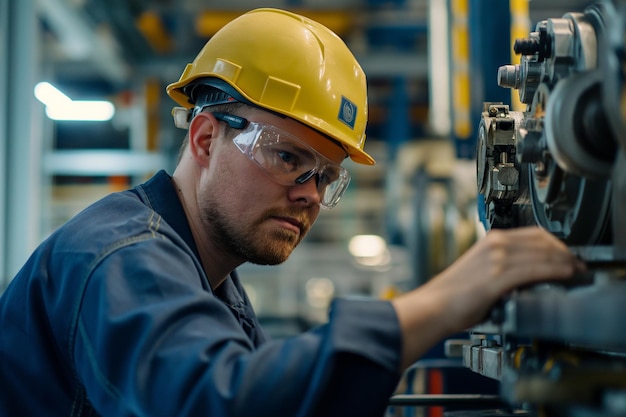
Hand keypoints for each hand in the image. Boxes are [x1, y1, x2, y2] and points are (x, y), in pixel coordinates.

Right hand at [391, 226, 584, 369]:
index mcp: (490, 240)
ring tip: (576, 272)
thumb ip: (505, 267)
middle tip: (577, 265)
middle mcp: (495, 244)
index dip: (557, 244)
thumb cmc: (454, 295)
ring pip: (544, 253)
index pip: (535, 234)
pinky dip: (556, 271)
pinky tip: (565, 275)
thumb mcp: (482, 270)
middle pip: (543, 240)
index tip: (567, 255)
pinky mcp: (498, 276)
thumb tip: (531, 275)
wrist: (434, 306)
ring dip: (565, 261)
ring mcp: (497, 259)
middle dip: (565, 252)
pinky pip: (536, 269)